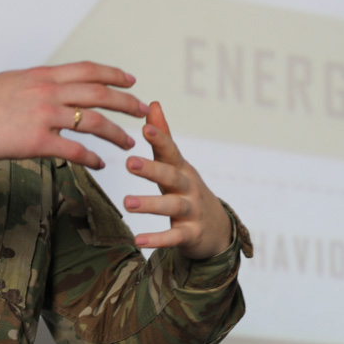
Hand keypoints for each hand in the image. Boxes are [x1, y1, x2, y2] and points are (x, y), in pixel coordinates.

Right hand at [0, 62, 147, 169]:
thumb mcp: (10, 82)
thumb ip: (35, 85)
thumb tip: (49, 85)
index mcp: (42, 75)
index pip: (87, 69)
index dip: (113, 73)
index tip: (131, 79)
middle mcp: (47, 91)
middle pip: (99, 93)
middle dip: (126, 102)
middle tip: (143, 110)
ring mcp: (44, 116)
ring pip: (93, 122)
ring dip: (116, 133)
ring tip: (129, 142)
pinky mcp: (36, 142)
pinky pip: (74, 150)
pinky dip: (91, 158)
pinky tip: (100, 165)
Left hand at [123, 102, 232, 259]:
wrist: (216, 228)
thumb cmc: (186, 189)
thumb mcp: (176, 164)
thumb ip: (163, 136)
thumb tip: (153, 102)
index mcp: (181, 168)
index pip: (170, 150)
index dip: (159, 139)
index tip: (144, 127)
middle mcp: (188, 187)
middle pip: (171, 176)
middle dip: (151, 169)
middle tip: (129, 163)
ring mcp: (192, 211)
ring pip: (172, 206)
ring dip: (150, 204)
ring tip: (127, 203)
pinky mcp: (191, 234)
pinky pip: (174, 237)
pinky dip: (158, 239)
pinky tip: (139, 241)